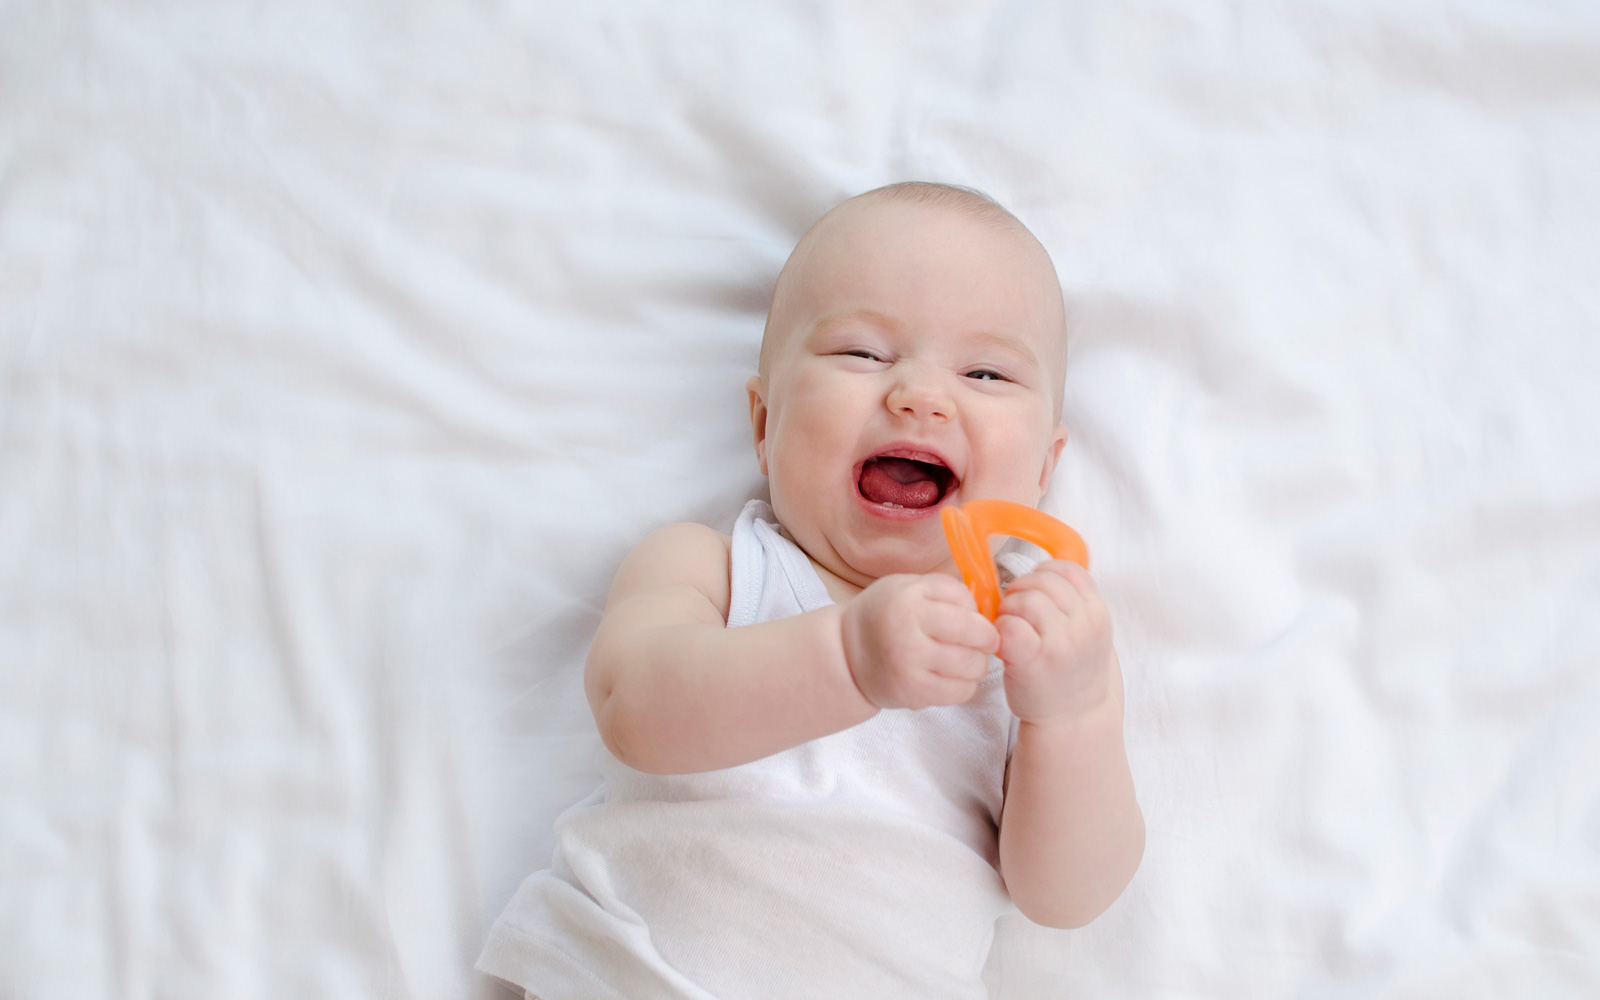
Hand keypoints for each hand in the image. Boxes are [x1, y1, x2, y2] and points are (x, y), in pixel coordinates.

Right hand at [841, 573, 999, 709]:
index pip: (968, 605)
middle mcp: (907, 632)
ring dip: (975, 664)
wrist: (846, 654)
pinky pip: (961, 692)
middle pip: (976, 637)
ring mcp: (909, 666)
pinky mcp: (912, 693)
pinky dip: (963, 685)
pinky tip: (949, 677)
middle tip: (980, 643)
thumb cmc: (885, 615)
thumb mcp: (907, 585)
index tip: (977, 623)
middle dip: (986, 640)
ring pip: (972, 666)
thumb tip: (987, 611)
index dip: (980, 615)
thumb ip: (946, 590)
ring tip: (962, 660)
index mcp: (908, 599)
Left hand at [994, 561, 1116, 724]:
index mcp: (1098, 614)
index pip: (1069, 570)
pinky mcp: (1034, 660)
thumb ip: (1075, 602)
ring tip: (1010, 626)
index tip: (1035, 591)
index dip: (1044, 573)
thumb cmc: (1073, 673)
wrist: (1074, 720)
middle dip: (1022, 590)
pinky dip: (1000, 628)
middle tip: (1015, 611)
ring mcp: (1061, 643)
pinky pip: (1009, 625)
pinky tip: (1004, 642)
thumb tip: (1040, 570)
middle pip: (1043, 580)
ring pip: (1025, 599)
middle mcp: (1084, 625)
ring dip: (1009, 608)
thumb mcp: (1089, 632)